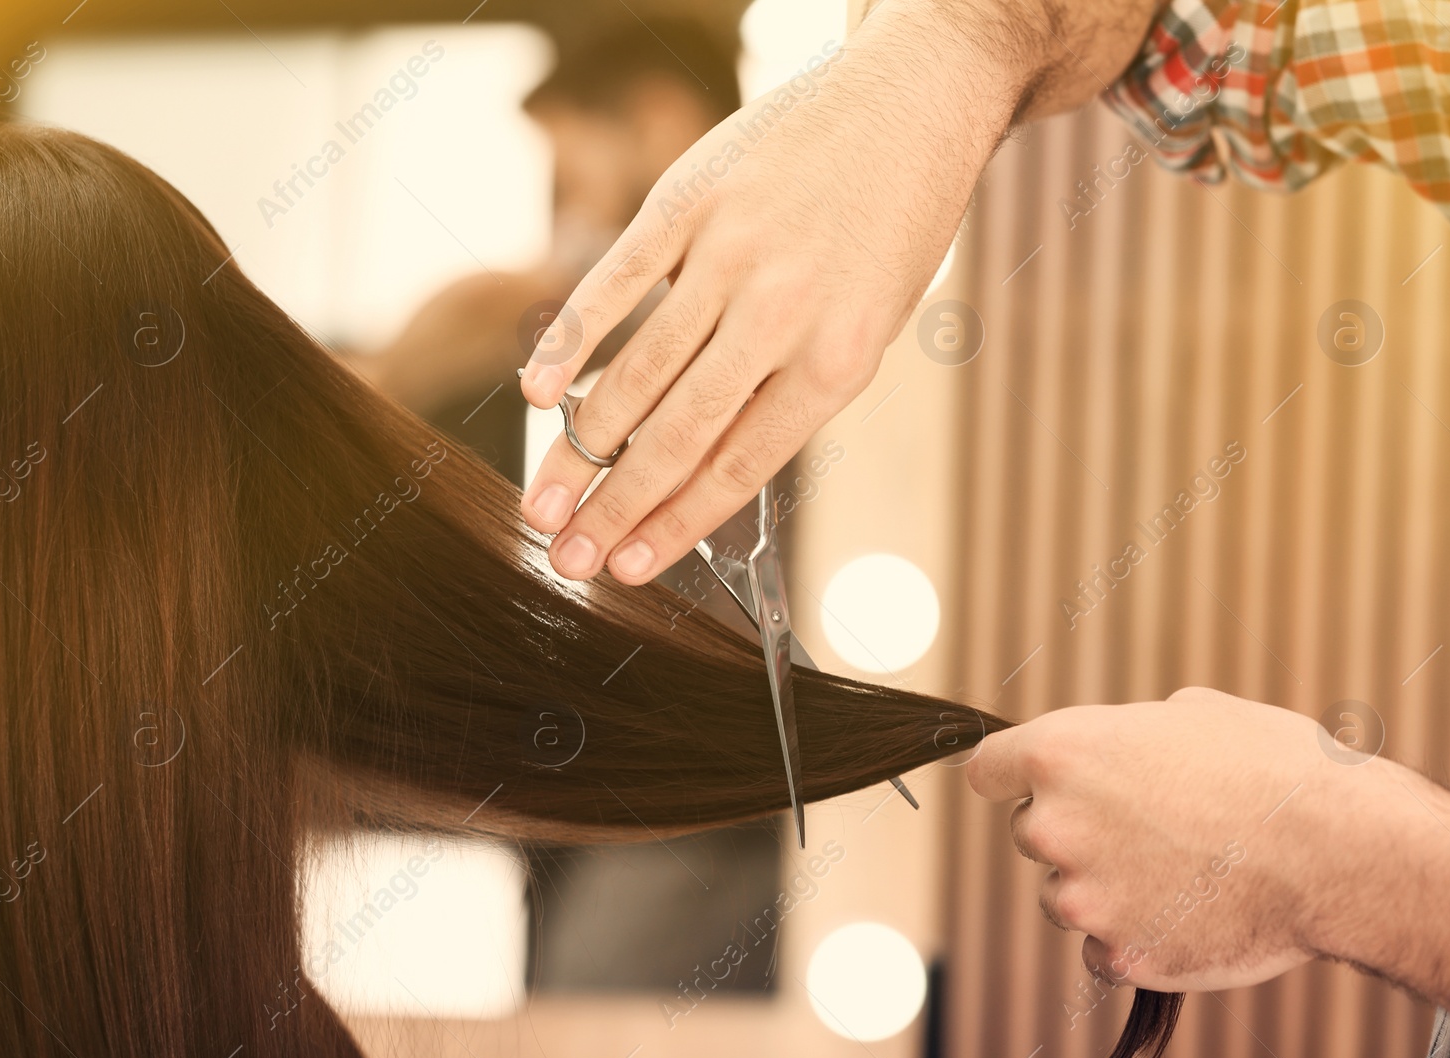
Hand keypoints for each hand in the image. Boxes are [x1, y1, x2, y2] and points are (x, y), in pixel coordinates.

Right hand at [516, 0, 1058, 581]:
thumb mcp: (874, 323)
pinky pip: (614, 283)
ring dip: (582, 447)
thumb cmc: (894, 224)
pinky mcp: (688, 202)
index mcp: (838, 358)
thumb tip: (704, 457)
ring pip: (639, 371)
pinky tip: (538, 392)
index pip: (740, 464)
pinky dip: (570, 341)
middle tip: (567, 556)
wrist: (911, 98)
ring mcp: (729, 255)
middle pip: (678, 432)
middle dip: (616, 507)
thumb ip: (795, 387)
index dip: (677, 523)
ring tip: (543, 501)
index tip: (629, 566)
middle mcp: (781, 313)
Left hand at [965, 687, 1344, 990]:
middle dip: (1077, 829)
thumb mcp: (1189, 715)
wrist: (1340, 850)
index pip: (986, 769)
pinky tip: (1188, 912)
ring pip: (1066, 894)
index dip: (1009, 775)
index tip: (1020, 783)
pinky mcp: (1121, 955)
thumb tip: (1113, 754)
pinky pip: (1103, 949)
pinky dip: (1135, 937)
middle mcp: (1055, 825)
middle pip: (1032, 833)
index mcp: (1061, 753)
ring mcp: (1084, 897)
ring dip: (1104, 886)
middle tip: (1149, 825)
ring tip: (1182, 869)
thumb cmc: (1274, 768)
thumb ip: (1123, 738)